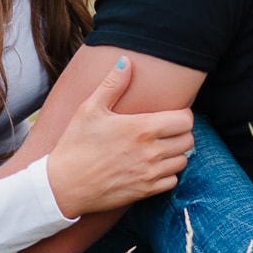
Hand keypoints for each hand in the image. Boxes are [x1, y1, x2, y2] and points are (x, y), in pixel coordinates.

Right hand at [47, 56, 193, 219]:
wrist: (63, 185)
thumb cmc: (75, 144)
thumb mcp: (89, 109)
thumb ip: (112, 84)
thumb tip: (126, 61)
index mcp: (142, 128)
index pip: (186, 120)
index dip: (182, 114)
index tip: (169, 114)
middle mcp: (151, 151)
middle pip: (188, 139)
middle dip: (180, 133)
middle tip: (165, 130)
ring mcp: (150, 173)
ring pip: (183, 161)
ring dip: (175, 153)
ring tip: (159, 147)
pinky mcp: (145, 191)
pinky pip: (172, 181)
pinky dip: (167, 173)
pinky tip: (152, 166)